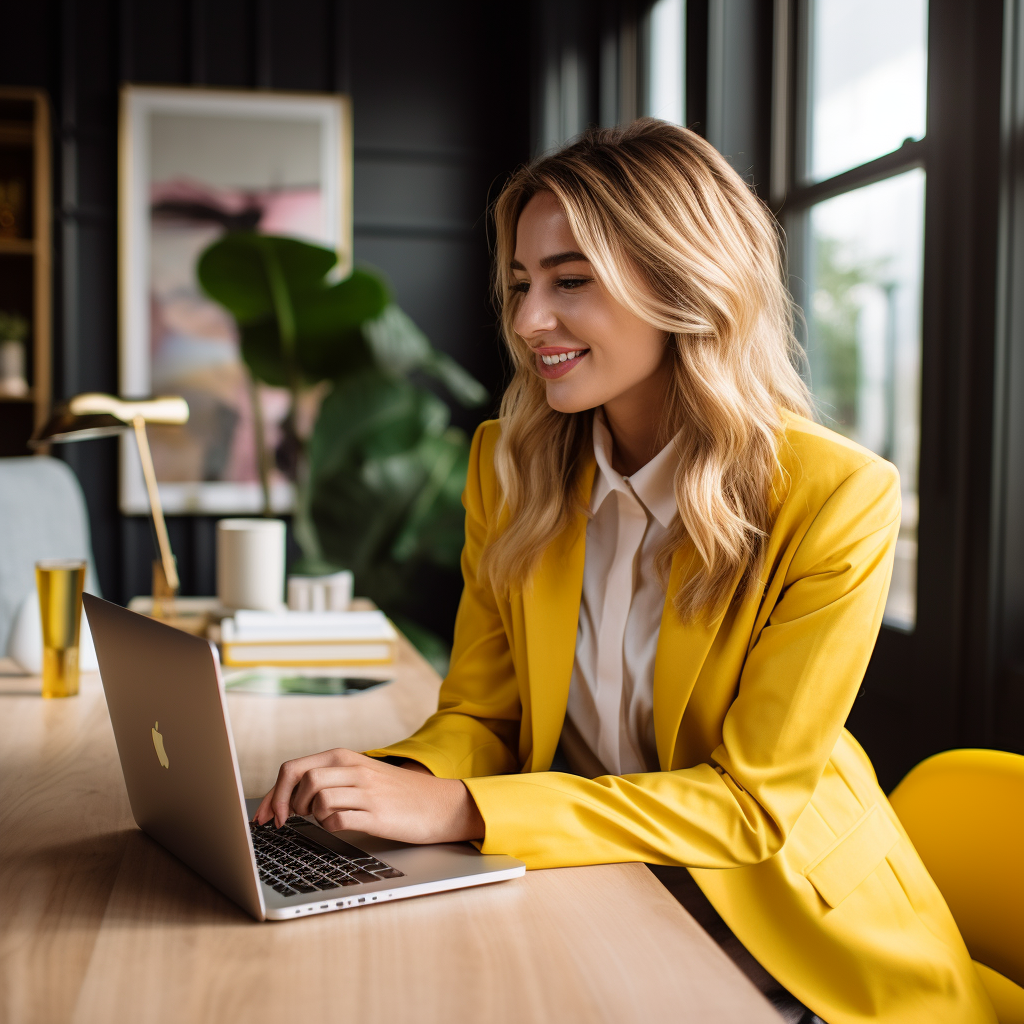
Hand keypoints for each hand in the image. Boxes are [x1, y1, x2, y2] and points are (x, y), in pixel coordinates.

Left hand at [251, 748, 484, 844]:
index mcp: (346, 757)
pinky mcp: (376, 814)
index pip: (294, 768)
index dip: (272, 794)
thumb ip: (329, 777)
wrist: (438, 804)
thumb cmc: (395, 792)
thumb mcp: (361, 774)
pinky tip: (339, 826)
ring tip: (322, 819)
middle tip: (289, 820)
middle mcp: (354, 769)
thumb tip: (283, 796)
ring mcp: (366, 791)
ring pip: (318, 799)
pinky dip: (330, 826)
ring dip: (310, 815)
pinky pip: (337, 820)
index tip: (264, 816)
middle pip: (302, 780)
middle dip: (285, 805)